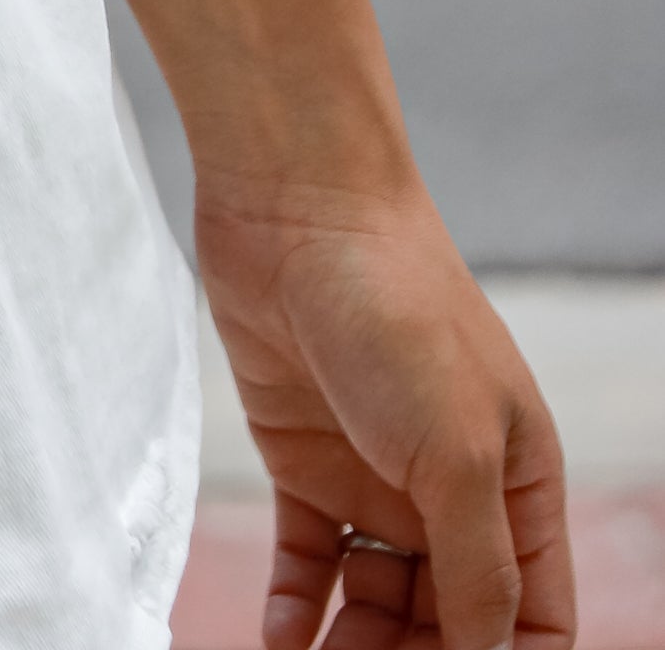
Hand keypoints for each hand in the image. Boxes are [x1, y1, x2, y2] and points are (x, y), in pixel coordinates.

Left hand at [199, 183, 572, 649]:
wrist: (294, 205)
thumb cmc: (397, 308)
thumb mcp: (458, 451)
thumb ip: (480, 569)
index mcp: (518, 485)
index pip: (531, 618)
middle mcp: (453, 488)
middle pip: (449, 621)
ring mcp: (377, 474)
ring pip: (377, 602)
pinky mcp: (305, 457)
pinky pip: (309, 560)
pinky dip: (296, 608)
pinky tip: (280, 639)